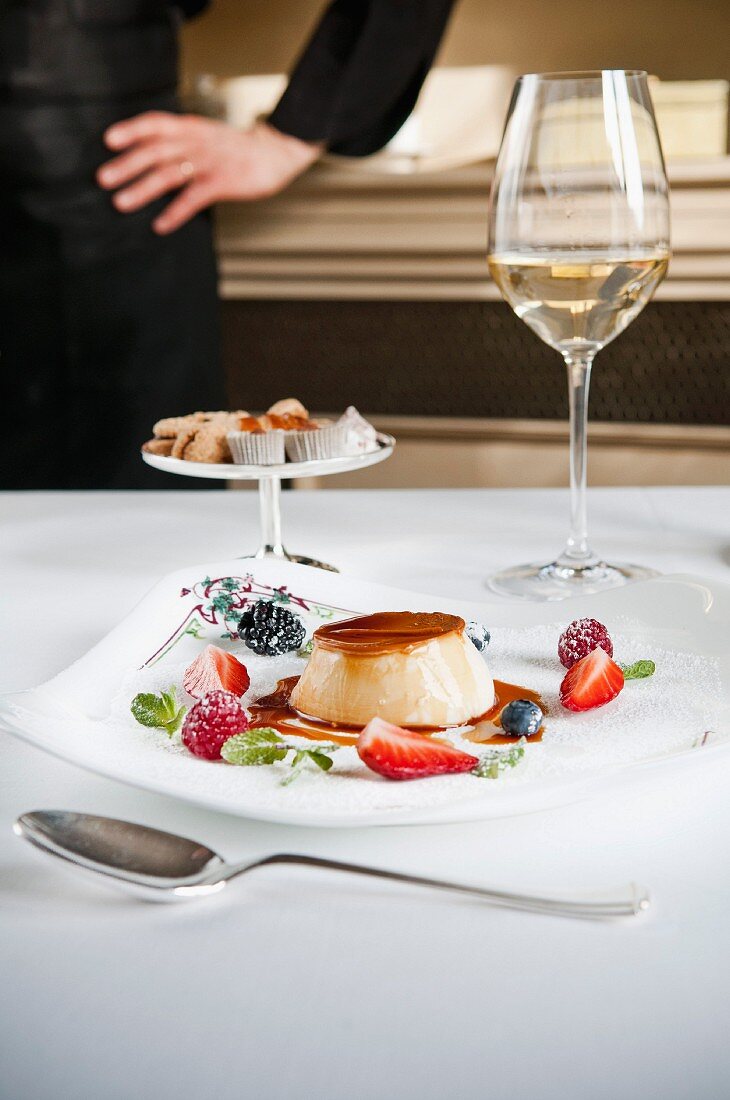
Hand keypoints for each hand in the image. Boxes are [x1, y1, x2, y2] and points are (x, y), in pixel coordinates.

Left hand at [97, 115, 322, 233]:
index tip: (109, 140)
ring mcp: (209, 162)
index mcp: (191, 127)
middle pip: (155, 151)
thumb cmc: (239, 148)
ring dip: (142, 189)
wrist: (277, 151)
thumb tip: (151, 152)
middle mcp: (196, 141)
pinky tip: (160, 224)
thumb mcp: (207, 133)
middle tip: (103, 179)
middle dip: (127, 165)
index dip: (131, 130)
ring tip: (121, 202)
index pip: (156, 123)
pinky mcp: (223, 182)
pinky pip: (193, 198)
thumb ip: (182, 140)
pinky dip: (175, 212)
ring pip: (169, 174)